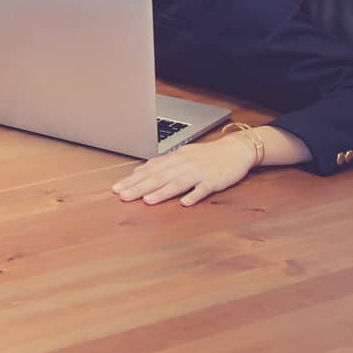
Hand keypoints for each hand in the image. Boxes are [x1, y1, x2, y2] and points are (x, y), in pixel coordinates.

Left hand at [112, 136, 258, 206]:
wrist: (235, 149)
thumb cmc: (206, 155)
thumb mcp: (180, 155)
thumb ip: (160, 163)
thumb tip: (138, 170)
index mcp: (174, 159)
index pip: (149, 170)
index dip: (132, 180)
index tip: (116, 189)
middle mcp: (183, 164)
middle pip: (158, 177)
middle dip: (139, 187)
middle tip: (123, 196)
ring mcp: (199, 172)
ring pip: (177, 182)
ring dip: (162, 192)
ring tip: (147, 200)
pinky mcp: (214, 180)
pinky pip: (203, 188)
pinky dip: (194, 195)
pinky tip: (185, 203)